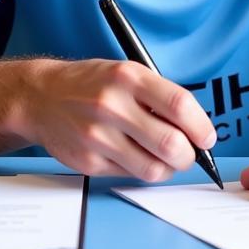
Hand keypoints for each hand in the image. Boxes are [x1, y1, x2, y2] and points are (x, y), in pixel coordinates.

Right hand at [20, 58, 216, 181]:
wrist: (41, 97)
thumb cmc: (91, 83)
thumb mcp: (125, 73)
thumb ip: (159, 96)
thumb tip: (195, 128)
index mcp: (128, 77)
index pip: (179, 105)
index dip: (201, 127)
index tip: (207, 137)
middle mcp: (112, 105)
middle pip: (170, 143)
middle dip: (189, 155)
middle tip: (189, 153)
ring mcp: (98, 136)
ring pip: (152, 168)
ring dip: (168, 169)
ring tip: (166, 159)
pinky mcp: (88, 161)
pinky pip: (129, 175)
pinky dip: (142, 171)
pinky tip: (137, 157)